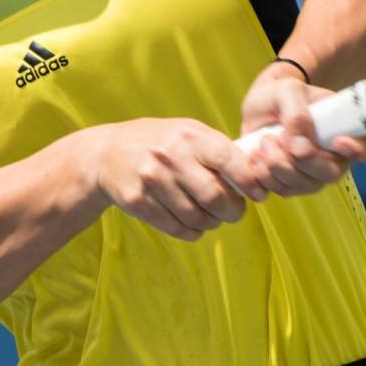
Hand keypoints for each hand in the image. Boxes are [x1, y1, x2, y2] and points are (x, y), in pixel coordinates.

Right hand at [87, 118, 269, 240]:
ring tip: (211, 217)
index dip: (250, 181)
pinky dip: (192, 232)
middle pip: (215, 196)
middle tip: (234, 212)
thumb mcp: (187, 133)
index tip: (258, 194)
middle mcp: (170, 155)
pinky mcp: (137, 201)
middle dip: (232, 211)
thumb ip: (219, 150)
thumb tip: (257, 176)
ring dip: (211, 223)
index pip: (229, 160)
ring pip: (197, 217)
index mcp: (188, 135)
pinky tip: (192, 224)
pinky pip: (176, 228)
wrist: (107, 153)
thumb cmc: (160, 143)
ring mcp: (151, 179)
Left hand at [239, 62, 365, 197]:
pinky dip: (263, 177)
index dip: (365, 150)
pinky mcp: (291, 184)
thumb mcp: (288, 90)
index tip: (338, 141)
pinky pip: (282, 192)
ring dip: (276, 167)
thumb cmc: (282, 94)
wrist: (260, 106)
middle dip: (299, 161)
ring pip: (303, 186)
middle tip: (274, 138)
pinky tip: (256, 157)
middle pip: (331, 174)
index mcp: (349, 129)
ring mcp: (315, 174)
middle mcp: (337, 156)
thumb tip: (301, 147)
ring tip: (262, 142)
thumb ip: (297, 114)